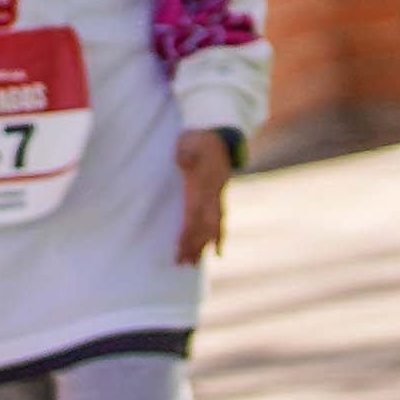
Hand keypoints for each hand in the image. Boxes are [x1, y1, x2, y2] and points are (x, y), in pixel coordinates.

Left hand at [173, 131, 234, 265]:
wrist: (218, 137)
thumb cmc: (198, 140)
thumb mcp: (190, 142)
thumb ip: (186, 152)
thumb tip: (182, 159)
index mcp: (203, 184)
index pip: (195, 212)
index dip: (188, 230)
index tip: (179, 245)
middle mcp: (213, 194)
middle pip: (204, 225)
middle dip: (194, 245)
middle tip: (182, 263)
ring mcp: (217, 198)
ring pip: (212, 226)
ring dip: (202, 245)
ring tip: (192, 263)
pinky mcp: (218, 199)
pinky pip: (220, 221)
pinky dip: (220, 238)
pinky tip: (218, 253)